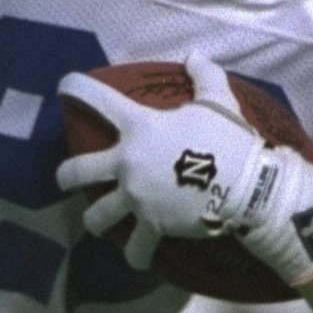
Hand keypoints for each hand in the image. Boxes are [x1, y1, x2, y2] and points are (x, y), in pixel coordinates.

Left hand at [57, 54, 312, 285]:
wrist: (249, 185)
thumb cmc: (230, 140)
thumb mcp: (218, 102)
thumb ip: (204, 77)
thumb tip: (195, 56)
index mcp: (139, 127)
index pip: (97, 99)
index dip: (75, 87)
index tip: (64, 85)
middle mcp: (128, 163)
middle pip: (75, 172)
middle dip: (64, 177)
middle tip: (65, 179)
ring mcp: (136, 197)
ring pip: (96, 216)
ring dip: (96, 220)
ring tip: (99, 222)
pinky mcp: (152, 225)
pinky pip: (135, 248)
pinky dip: (135, 255)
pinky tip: (136, 257)